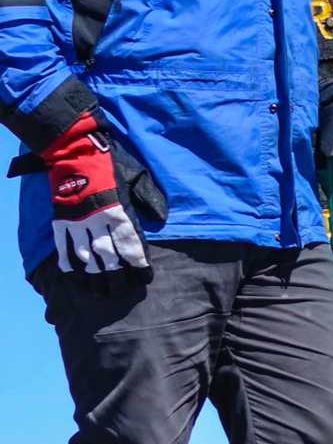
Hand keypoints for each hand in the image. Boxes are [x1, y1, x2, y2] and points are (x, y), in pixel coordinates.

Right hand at [39, 115, 165, 288]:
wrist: (76, 152)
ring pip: (87, 257)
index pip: (132, 244)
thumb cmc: (110, 164)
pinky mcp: (61, 222)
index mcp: (120, 210)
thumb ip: (149, 198)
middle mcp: (99, 220)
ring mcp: (77, 223)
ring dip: (94, 277)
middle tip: (122, 292)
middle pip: (109, 257)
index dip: (139, 264)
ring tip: (100, 292)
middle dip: (117, 277)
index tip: (145, 278)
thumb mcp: (137, 176)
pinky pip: (64, 249)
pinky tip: (75, 277)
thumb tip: (161, 217)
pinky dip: (69, 265)